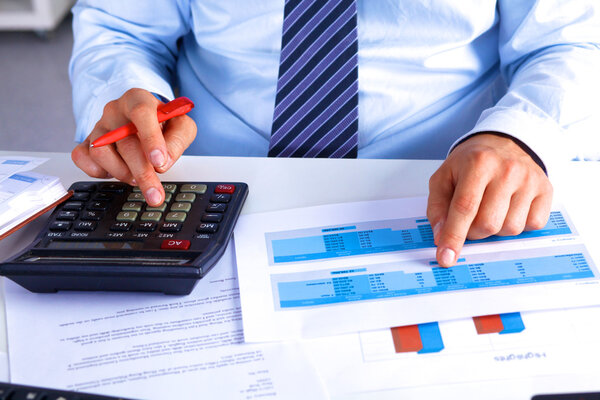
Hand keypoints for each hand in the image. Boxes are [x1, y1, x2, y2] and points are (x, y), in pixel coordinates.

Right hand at [71, 88, 196, 205]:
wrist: (142, 121)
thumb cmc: (162, 122)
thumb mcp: (181, 125)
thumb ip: (178, 139)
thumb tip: (164, 161)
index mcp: (138, 99)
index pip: (141, 113)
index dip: (151, 138)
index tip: (159, 163)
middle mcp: (115, 110)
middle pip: (125, 142)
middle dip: (143, 173)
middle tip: (155, 194)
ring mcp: (98, 127)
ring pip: (100, 152)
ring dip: (122, 173)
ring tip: (137, 177)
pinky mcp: (86, 142)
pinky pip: (82, 158)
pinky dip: (98, 172)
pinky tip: (116, 172)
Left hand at [427, 133, 552, 267]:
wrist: (502, 143)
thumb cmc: (471, 163)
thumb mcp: (444, 177)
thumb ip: (437, 207)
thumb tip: (441, 237)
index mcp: (478, 163)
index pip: (464, 207)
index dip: (454, 236)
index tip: (446, 258)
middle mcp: (507, 170)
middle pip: (488, 224)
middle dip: (473, 232)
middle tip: (468, 220)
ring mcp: (530, 180)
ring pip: (510, 229)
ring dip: (495, 229)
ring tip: (489, 210)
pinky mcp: (546, 190)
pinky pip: (532, 225)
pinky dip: (517, 225)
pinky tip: (508, 209)